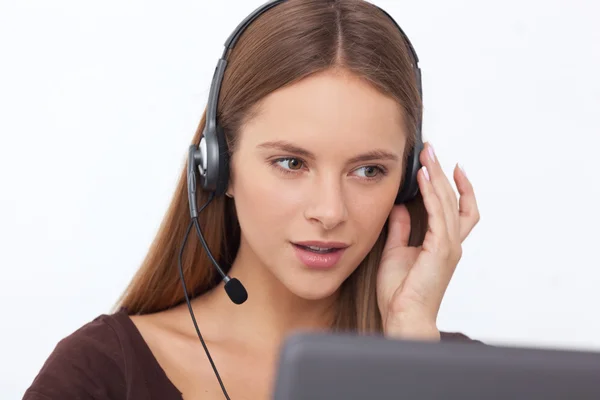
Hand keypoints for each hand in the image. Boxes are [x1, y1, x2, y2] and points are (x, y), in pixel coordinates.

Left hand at [376, 142, 479, 340]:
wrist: (403, 317)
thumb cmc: (400, 292)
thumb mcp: (395, 251)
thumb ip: (400, 229)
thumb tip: (399, 207)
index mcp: (443, 244)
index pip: (459, 209)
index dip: (458, 187)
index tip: (447, 166)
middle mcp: (451, 243)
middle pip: (455, 199)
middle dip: (443, 173)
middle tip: (431, 151)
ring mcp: (449, 246)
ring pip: (450, 202)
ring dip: (438, 177)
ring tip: (427, 157)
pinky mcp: (442, 250)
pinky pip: (440, 215)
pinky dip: (433, 194)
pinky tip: (423, 178)